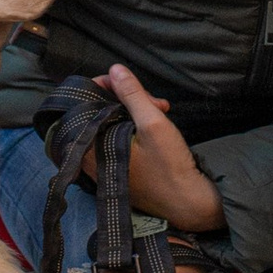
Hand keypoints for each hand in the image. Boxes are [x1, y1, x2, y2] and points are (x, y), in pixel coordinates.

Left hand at [101, 64, 222, 240]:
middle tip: (155, 101)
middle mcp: (92, 157)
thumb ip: (132, 95)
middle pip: (99, 111)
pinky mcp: (120, 167)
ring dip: (135, 110)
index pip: (84, 104)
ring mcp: (106, 164)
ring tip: (161, 109)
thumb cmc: (170, 168)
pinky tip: (156, 122)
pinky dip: (135, 125)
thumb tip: (115, 69)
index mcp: (92, 147)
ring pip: (112, 122)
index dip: (106, 86)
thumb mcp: (153, 123)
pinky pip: (119, 136)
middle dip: (126, 98)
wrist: (188, 203)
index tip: (128, 83)